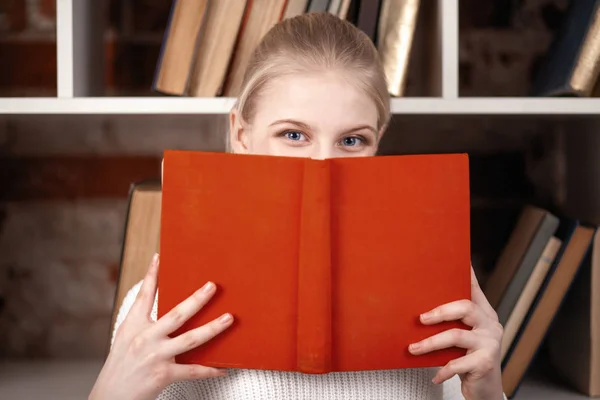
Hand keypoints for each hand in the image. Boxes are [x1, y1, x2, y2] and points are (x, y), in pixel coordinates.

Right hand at [89, 254, 233, 399]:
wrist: (110, 397)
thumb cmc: (120, 367)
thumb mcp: (126, 339)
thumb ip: (144, 323)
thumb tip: (169, 311)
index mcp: (133, 326)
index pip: (144, 295)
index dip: (152, 275)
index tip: (160, 257)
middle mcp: (145, 338)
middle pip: (176, 314)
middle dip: (197, 299)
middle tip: (212, 286)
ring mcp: (155, 356)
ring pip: (191, 339)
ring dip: (213, 328)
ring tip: (229, 318)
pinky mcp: (163, 374)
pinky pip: (193, 370)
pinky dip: (210, 370)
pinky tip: (223, 368)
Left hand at [408, 265, 503, 399]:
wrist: (486, 389)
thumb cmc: (467, 357)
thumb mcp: (461, 336)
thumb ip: (450, 321)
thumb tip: (419, 308)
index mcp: (483, 313)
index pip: (474, 288)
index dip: (467, 274)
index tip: (459, 258)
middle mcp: (491, 324)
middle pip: (464, 307)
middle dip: (439, 311)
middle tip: (420, 318)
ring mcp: (491, 343)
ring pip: (456, 335)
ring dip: (430, 343)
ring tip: (413, 349)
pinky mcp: (486, 363)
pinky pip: (459, 363)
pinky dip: (444, 370)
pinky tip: (435, 376)